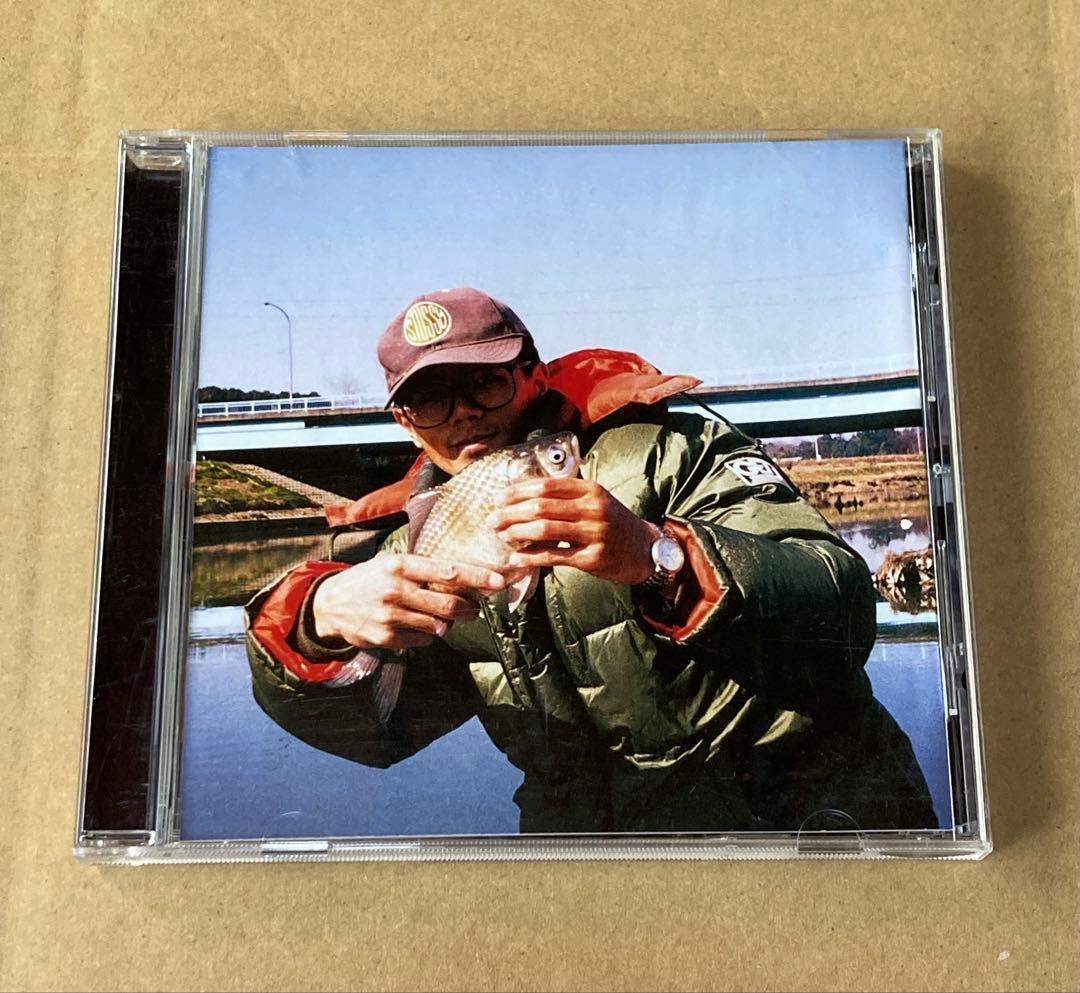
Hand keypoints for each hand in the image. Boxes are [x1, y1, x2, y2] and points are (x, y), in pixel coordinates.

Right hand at [312, 554, 505, 650]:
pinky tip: (417, 625)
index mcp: (400, 566)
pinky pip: (423, 639)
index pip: (448, 572)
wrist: (330, 604)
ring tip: (445, 616)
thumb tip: (464, 579)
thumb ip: (424, 571)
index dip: (477, 578)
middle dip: (469, 608)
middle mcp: (396, 590)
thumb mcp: (392, 564)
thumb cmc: (370, 580)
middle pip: (449, 604)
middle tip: (475, 608)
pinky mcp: (386, 638)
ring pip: (438, 625)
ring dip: (449, 623)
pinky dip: (428, 634)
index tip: (498, 582)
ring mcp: (390, 616)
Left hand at [488, 477, 659, 585]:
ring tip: (501, 536)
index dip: (519, 491)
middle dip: (511, 513)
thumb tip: (525, 496)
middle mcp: (593, 509)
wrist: (645, 549)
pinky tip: (516, 559)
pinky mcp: (592, 558)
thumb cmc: (614, 523)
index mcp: (590, 490)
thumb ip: (567, 496)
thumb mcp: (596, 500)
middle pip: (541, 507)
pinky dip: (531, 557)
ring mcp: (594, 533)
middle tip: (492, 520)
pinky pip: (554, 556)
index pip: (547, 485)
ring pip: (545, 530)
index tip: (499, 498)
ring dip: (517, 533)